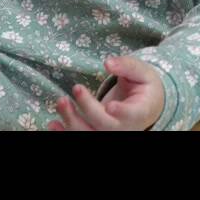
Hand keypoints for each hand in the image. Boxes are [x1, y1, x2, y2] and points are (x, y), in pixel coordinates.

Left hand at [48, 56, 164, 130]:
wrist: (147, 106)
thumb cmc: (144, 87)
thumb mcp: (143, 73)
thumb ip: (127, 65)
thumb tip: (108, 63)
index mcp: (140, 111)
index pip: (131, 114)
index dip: (121, 112)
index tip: (110, 106)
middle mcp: (124, 128)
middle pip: (104, 124)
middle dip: (88, 108)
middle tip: (77, 87)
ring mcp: (109, 133)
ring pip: (89, 134)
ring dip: (71, 121)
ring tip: (61, 101)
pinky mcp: (97, 133)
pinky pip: (81, 137)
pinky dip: (65, 133)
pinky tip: (53, 124)